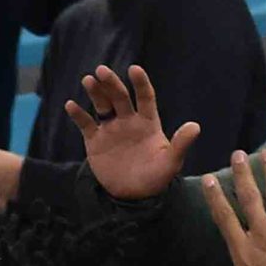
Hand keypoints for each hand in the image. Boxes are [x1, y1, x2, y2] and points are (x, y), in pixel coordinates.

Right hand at [68, 64, 203, 202]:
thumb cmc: (156, 177)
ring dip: (95, 92)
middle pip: (120, 97)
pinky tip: (70, 105)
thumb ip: (180, 144)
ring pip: (102, 105)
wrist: (133, 195)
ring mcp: (111, 129)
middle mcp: (128, 121)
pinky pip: (85, 124)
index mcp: (148, 122)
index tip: (134, 69)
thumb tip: (195, 126)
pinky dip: (78, 114)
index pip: (145, 97)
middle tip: (102, 71)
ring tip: (88, 80)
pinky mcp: (95, 141)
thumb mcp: (171, 163)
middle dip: (111, 83)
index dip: (140, 83)